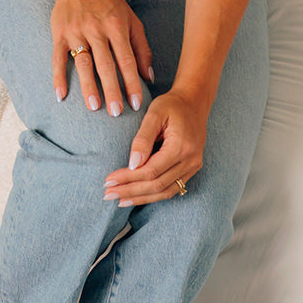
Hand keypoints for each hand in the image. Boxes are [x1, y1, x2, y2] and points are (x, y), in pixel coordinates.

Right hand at [51, 0, 152, 114]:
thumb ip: (141, 48)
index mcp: (116, 26)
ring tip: (94, 107)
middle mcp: (96, 30)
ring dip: (88, 86)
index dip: (132, 83)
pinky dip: (58, 77)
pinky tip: (61, 96)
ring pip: (83, 63)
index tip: (136, 104)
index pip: (126, 60)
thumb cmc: (109, 3)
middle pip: (106, 64)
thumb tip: (148, 77)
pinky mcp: (59, 33)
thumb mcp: (131, 20)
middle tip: (116, 112)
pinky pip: (57, 58)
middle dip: (112, 90)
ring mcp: (76, 32)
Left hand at [103, 88, 207, 205]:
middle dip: (131, 191)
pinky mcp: (191, 170)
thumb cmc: (172, 104)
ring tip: (119, 200)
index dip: (128, 178)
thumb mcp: (155, 113)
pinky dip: (153, 195)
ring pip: (164, 192)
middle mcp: (190, 160)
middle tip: (108, 194)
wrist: (194, 101)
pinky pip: (171, 189)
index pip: (151, 171)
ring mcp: (193, 167)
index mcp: (182, 146)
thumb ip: (142, 138)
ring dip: (140, 198)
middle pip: (157, 185)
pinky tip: (136, 197)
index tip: (109, 180)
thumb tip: (131, 164)